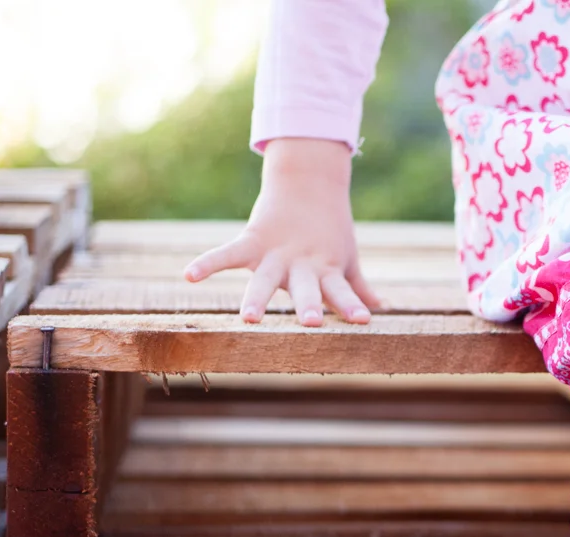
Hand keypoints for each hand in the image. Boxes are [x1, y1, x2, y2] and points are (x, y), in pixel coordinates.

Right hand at [184, 138, 380, 325]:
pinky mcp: (252, 240)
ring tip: (249, 319)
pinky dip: (208, 263)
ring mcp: (275, 254)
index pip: (342, 291)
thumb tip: (381, 309)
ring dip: (257, 298)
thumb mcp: (346, 258)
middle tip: (312, 322)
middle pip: (305, 289)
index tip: (365, 320)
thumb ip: (358, 288)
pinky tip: (188, 276)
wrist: (308, 181)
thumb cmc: (330, 230)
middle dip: (309, 304)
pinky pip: (227, 254)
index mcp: (327, 271)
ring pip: (264, 280)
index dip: (352, 305)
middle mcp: (301, 265)